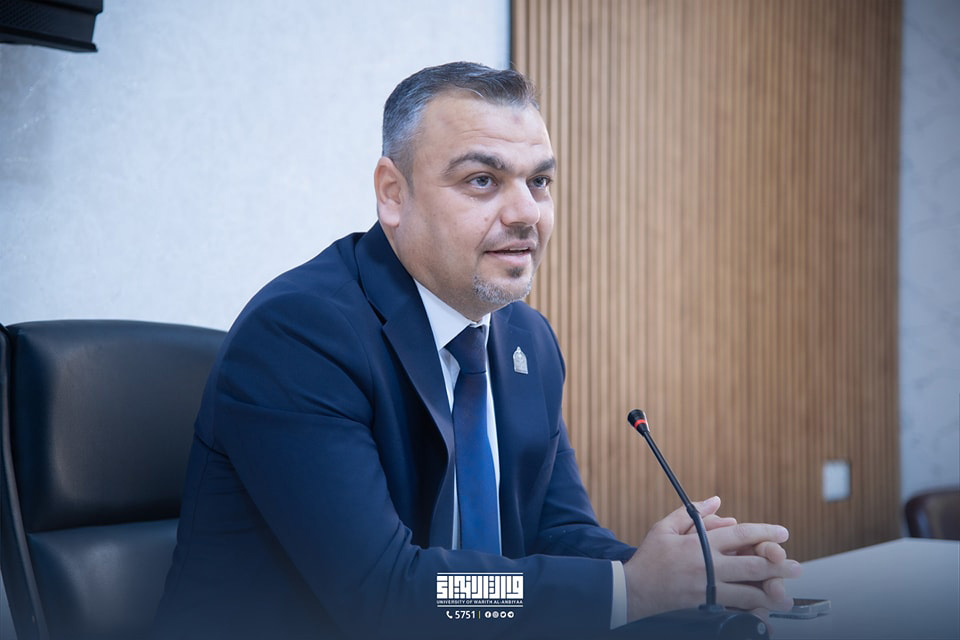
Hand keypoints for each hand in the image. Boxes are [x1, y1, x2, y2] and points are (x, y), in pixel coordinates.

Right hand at [623, 496, 800, 620]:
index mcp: (699, 544)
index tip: (782, 533)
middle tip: (796, 567)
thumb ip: (692, 513)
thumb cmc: (650, 557)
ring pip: (747, 592)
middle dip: (777, 565)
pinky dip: (750, 611)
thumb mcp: (664, 527)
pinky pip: (733, 609)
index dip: (764, 533)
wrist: (633, 590)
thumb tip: (717, 501)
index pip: (739, 535)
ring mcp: (707, 589)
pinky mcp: (705, 606)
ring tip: (785, 594)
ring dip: (769, 592)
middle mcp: (707, 567)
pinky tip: (762, 611)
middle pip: (751, 565)